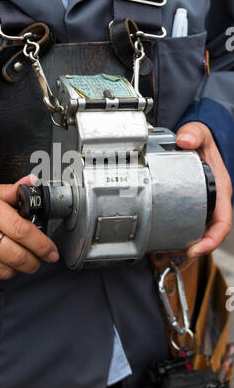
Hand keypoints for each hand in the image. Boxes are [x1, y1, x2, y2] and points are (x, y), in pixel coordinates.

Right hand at [0, 176, 58, 285]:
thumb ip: (11, 190)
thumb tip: (33, 183)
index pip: (21, 230)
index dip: (41, 244)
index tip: (51, 251)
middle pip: (14, 254)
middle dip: (34, 261)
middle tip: (40, 259)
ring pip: (3, 270)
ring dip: (17, 269)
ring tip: (20, 260)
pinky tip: (1, 265)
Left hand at [176, 122, 232, 257]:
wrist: (196, 141)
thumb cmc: (202, 142)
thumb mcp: (201, 134)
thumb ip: (194, 134)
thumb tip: (185, 141)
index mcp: (220, 190)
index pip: (223, 222)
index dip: (212, 240)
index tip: (197, 248)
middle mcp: (214, 201)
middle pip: (210, 233)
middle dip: (196, 247)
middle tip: (176, 252)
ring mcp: (204, 205)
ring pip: (199, 231)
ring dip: (186, 243)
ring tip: (168, 250)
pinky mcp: (193, 205)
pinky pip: (190, 224)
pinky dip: (180, 234)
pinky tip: (165, 238)